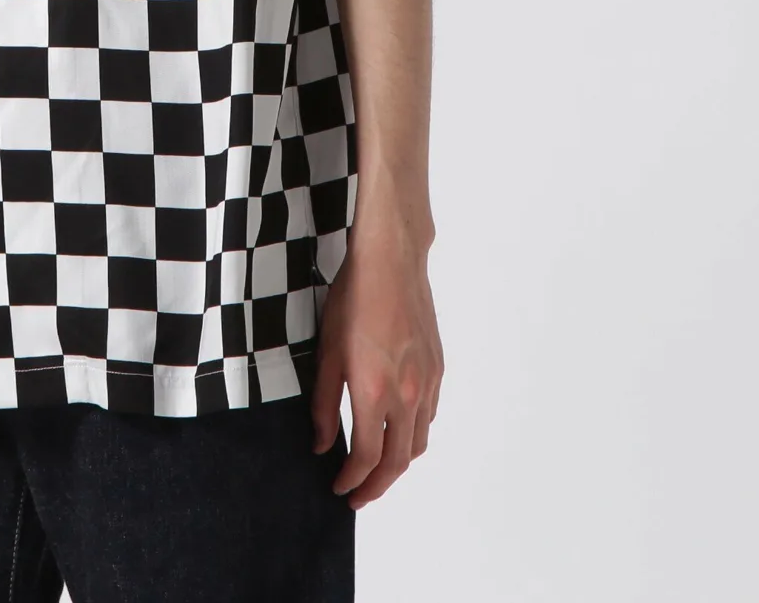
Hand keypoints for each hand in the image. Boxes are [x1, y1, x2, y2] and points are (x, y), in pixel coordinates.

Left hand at [309, 223, 442, 508]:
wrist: (391, 263)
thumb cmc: (354, 300)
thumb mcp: (327, 352)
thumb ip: (323, 404)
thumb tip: (321, 443)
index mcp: (374, 392)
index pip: (366, 458)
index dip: (352, 480)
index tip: (339, 487)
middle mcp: (406, 395)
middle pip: (397, 461)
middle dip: (377, 486)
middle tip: (359, 496)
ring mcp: (427, 383)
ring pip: (418, 443)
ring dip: (398, 465)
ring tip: (377, 470)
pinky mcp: (437, 369)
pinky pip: (429, 416)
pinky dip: (414, 435)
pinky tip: (398, 431)